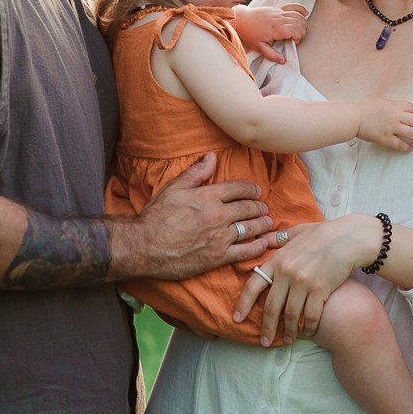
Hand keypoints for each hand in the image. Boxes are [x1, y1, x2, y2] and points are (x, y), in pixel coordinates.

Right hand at [116, 153, 276, 280]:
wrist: (145, 246)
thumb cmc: (156, 216)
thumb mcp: (174, 188)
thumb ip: (196, 172)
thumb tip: (211, 156)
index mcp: (209, 196)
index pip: (239, 189)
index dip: (251, 189)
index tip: (257, 191)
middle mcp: (218, 215)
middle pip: (248, 208)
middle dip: (259, 207)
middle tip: (264, 208)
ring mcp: (220, 237)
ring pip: (250, 229)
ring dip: (262, 225)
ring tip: (267, 223)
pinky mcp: (218, 257)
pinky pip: (245, 252)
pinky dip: (257, 247)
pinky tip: (263, 244)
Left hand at [231, 2, 308, 63]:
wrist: (241, 20)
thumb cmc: (249, 33)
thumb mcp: (259, 47)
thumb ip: (271, 55)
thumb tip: (283, 60)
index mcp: (275, 28)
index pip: (295, 30)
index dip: (298, 37)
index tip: (293, 42)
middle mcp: (279, 18)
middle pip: (299, 22)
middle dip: (302, 32)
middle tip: (296, 39)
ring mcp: (279, 12)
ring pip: (298, 15)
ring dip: (303, 23)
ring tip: (299, 31)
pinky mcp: (278, 8)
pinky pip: (292, 6)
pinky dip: (300, 9)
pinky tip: (305, 14)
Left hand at [231, 214, 380, 346]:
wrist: (349, 238)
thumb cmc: (324, 233)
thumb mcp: (296, 232)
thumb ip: (278, 238)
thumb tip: (263, 240)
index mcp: (278, 259)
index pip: (254, 285)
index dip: (243, 304)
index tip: (237, 319)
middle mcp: (287, 272)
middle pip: (271, 307)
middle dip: (266, 327)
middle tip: (264, 341)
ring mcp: (303, 282)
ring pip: (290, 314)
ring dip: (288, 331)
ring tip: (287, 340)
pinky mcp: (320, 290)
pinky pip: (311, 315)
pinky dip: (309, 327)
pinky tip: (308, 332)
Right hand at [355, 98, 412, 151]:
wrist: (354, 117)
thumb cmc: (363, 108)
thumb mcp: (380, 102)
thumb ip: (391, 105)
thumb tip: (397, 109)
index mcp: (394, 106)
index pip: (412, 108)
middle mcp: (395, 116)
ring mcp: (391, 128)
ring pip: (411, 133)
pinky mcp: (385, 138)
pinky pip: (400, 144)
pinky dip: (406, 147)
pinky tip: (408, 148)